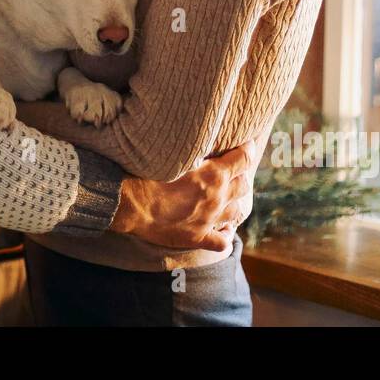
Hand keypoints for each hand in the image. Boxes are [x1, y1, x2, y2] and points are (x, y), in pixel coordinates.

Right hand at [110, 139, 260, 251]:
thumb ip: (193, 147)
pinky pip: (222, 242)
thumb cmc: (148, 173)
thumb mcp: (174, 153)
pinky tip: (224, 231)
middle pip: (243, 186)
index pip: (243, 159)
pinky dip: (226, 236)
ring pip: (236, 212)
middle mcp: (217, 198)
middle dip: (241, 176)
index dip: (247, 150)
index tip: (247, 145)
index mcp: (214, 175)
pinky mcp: (197, 237)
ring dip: (234, 203)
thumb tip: (201, 137)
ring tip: (228, 198)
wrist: (132, 203)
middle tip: (233, 171)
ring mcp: (209, 220)